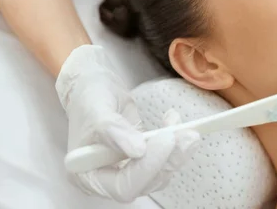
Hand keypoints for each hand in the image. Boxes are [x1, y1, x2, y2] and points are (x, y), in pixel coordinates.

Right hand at [56, 45, 199, 201]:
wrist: (95, 90)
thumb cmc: (88, 99)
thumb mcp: (96, 110)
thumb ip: (113, 130)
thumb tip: (137, 150)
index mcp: (87, 175)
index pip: (123, 186)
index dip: (147, 167)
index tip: (166, 139)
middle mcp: (107, 179)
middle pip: (146, 183)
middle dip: (169, 160)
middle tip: (189, 135)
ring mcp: (126, 171)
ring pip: (159, 173)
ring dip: (177, 153)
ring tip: (188, 130)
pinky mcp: (142, 161)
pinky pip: (163, 161)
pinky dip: (176, 145)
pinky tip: (176, 123)